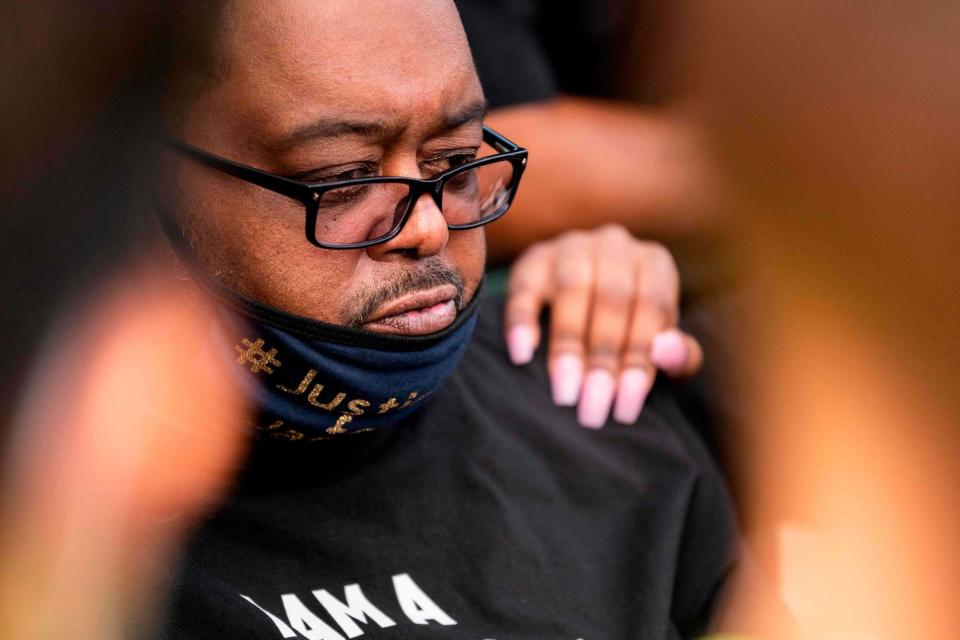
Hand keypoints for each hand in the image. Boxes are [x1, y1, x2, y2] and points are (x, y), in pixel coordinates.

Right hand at [504, 224, 701, 427]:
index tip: (625, 409)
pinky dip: (522, 321)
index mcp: (654, 263)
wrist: (579, 301)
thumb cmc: (630, 332)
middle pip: (612, 300)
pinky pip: (525, 287)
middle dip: (602, 361)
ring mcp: (571, 247)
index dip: (640, 360)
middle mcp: (615, 246)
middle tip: (592, 411)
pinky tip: (522, 354)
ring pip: (572, 290)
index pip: (652, 308)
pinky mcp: (533, 259)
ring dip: (568, 345)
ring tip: (564, 393)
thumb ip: (679, 356)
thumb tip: (665, 351)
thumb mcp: (660, 346)